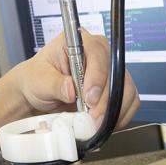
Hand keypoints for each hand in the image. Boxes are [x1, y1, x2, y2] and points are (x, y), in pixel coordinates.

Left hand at [0, 29, 139, 144]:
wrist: (38, 95)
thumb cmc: (37, 79)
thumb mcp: (38, 79)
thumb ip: (54, 84)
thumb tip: (71, 89)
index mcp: (79, 41)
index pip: (97, 51)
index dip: (97, 74)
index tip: (89, 96)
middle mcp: (99, 54)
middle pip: (115, 72)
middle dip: (105, 99)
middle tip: (92, 117)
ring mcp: (109, 72)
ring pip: (126, 88)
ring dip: (113, 110)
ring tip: (94, 123)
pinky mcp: (115, 89)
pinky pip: (128, 101)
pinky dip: (119, 115)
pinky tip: (104, 122)